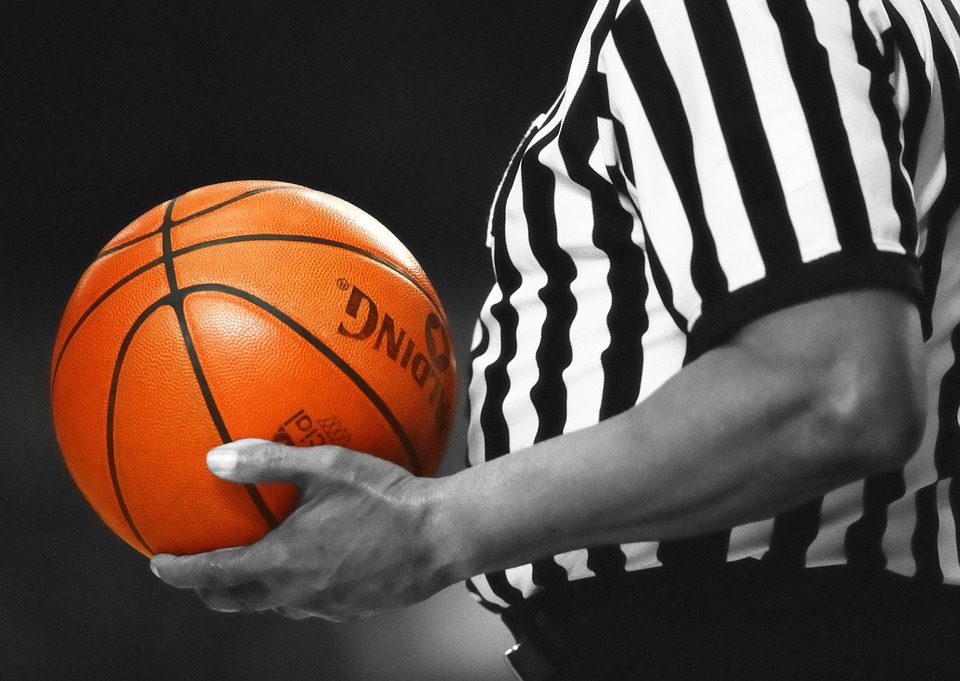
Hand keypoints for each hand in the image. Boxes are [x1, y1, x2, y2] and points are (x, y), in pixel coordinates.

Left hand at [150, 439, 450, 620]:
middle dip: (209, 589)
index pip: (213, 575)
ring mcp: (324, 606)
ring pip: (273, 605)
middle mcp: (296, 593)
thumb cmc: (385, 498)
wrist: (441, 537)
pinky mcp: (350, 608)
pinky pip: (308, 602)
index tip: (158, 563)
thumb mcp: (327, 467)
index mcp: (282, 562)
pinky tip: (311, 562)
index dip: (179, 572)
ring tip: (251, 565)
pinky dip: (292, 587)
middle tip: (199, 571)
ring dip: (252, 589)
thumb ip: (269, 461)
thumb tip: (215, 457)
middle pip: (236, 600)